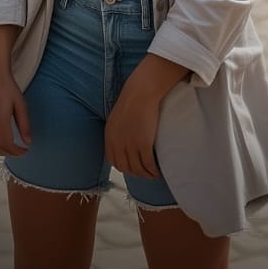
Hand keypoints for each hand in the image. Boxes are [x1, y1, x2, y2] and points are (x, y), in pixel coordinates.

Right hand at [0, 74, 30, 156]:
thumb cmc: (8, 87)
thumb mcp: (21, 104)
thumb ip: (24, 124)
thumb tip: (28, 141)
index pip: (7, 143)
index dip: (16, 151)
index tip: (25, 151)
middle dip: (8, 153)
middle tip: (19, 152)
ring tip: (11, 148)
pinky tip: (1, 139)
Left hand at [105, 56, 187, 178]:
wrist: (141, 92)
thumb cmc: (133, 100)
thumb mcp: (117, 117)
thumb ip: (118, 131)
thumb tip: (125, 139)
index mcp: (109, 136)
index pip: (113, 161)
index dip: (124, 167)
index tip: (133, 168)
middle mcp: (117, 143)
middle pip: (125, 168)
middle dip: (136, 174)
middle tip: (145, 173)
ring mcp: (130, 145)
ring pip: (137, 169)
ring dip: (146, 175)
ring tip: (153, 174)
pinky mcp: (143, 145)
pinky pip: (148, 165)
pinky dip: (153, 171)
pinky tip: (158, 171)